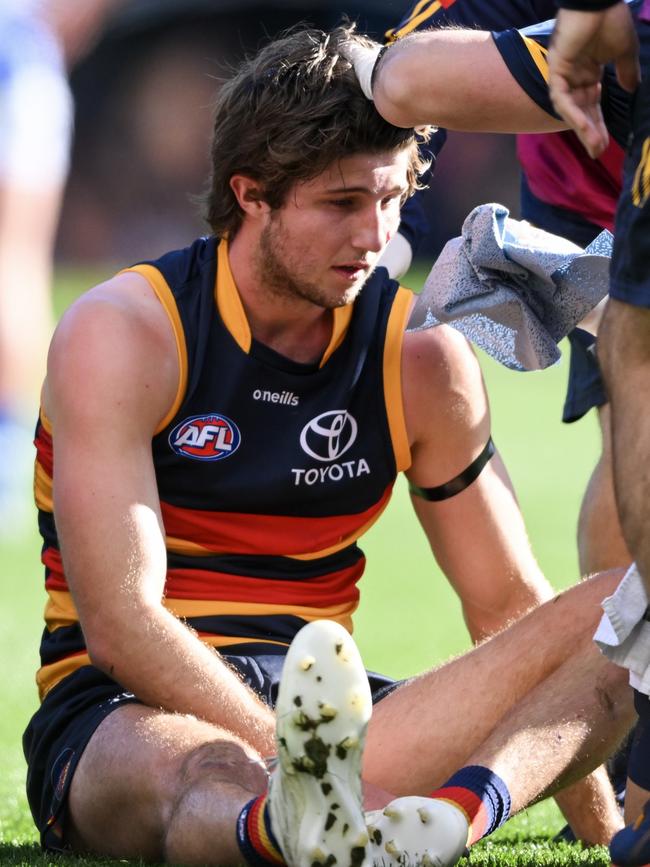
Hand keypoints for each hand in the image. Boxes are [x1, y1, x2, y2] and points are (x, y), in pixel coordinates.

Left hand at [548, 5, 639, 157]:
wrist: (599, 0)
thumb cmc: (611, 20)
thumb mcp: (624, 52)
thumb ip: (627, 72)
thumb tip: (631, 89)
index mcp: (588, 74)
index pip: (592, 106)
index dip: (598, 125)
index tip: (604, 144)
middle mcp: (574, 77)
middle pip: (581, 112)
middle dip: (590, 133)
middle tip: (598, 152)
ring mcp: (564, 74)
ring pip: (570, 110)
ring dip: (582, 128)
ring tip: (593, 146)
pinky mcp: (556, 70)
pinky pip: (561, 98)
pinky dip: (572, 113)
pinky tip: (583, 128)